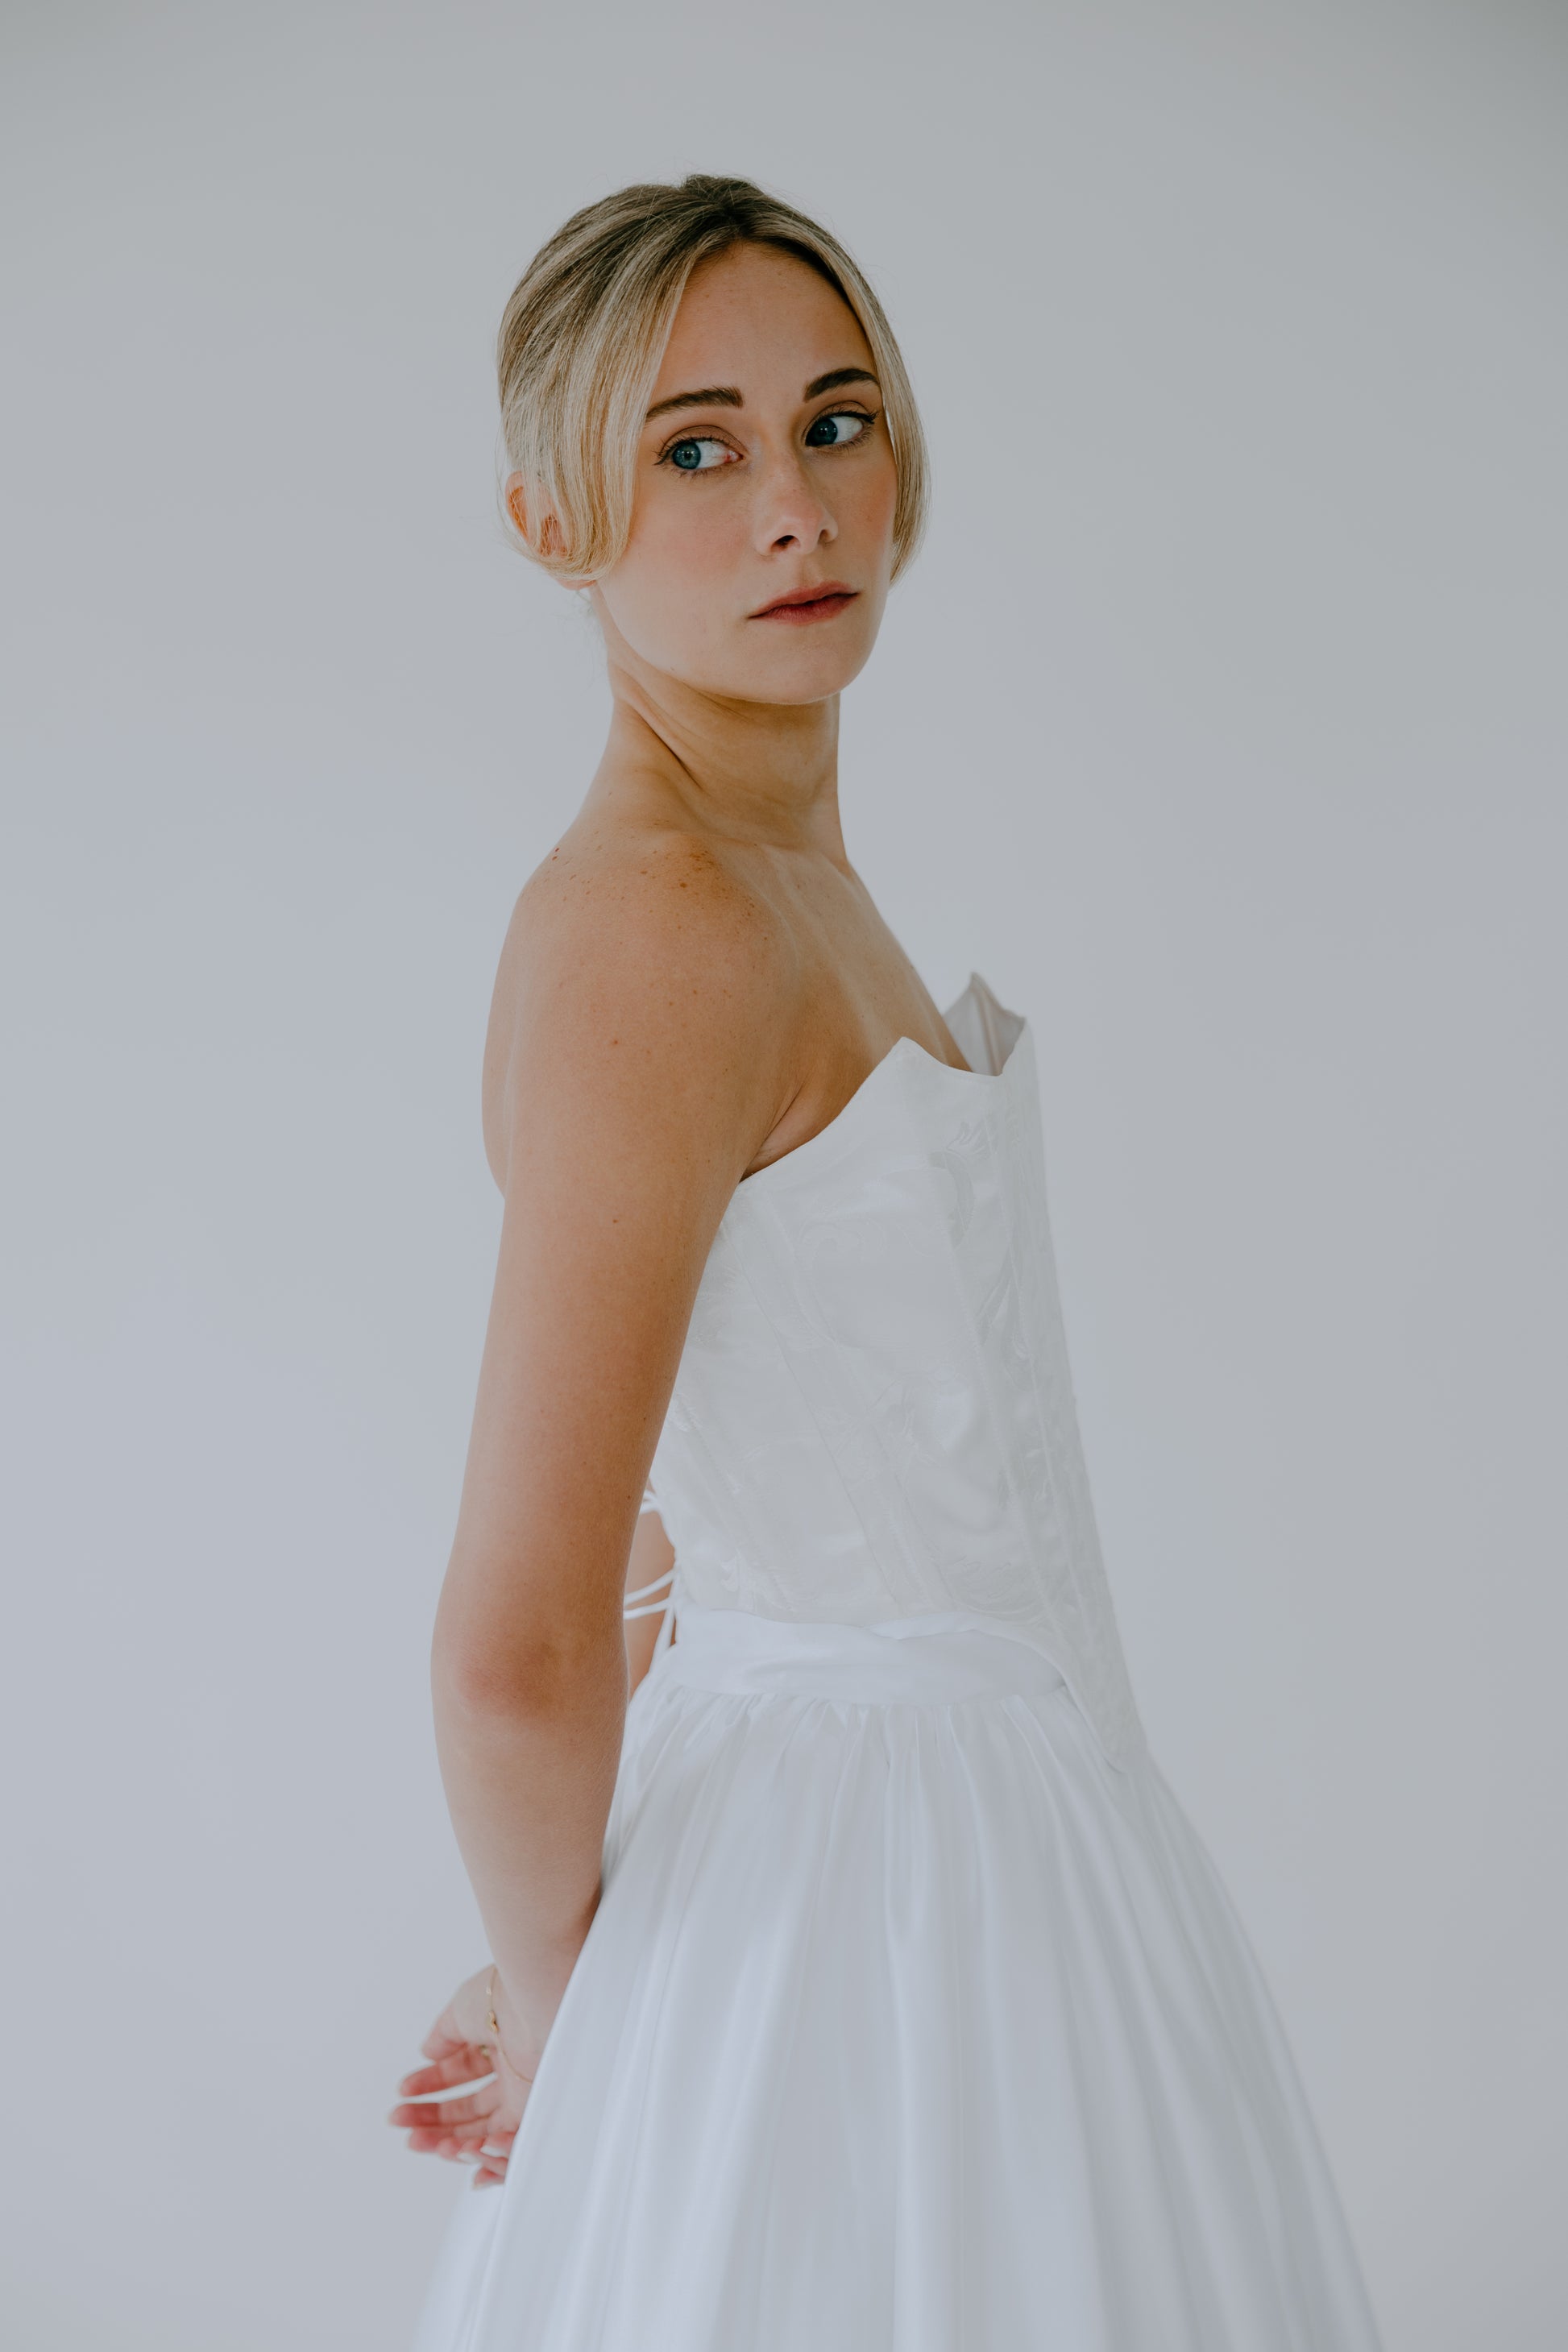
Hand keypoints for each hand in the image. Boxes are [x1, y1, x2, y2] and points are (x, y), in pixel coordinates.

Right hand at [389, 1966, 539, 2189]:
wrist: (538, 2006)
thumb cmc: (504, 1998)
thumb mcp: (463, 2009)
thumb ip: (444, 2034)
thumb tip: (426, 2053)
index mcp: (500, 2041)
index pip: (462, 2072)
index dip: (430, 2083)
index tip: (402, 2092)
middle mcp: (515, 2071)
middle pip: (469, 2107)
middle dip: (431, 2120)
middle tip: (399, 2125)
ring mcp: (526, 2094)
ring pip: (484, 2131)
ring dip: (447, 2141)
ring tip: (416, 2142)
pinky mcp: (536, 2115)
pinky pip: (509, 2146)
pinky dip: (483, 2154)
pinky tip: (455, 2150)